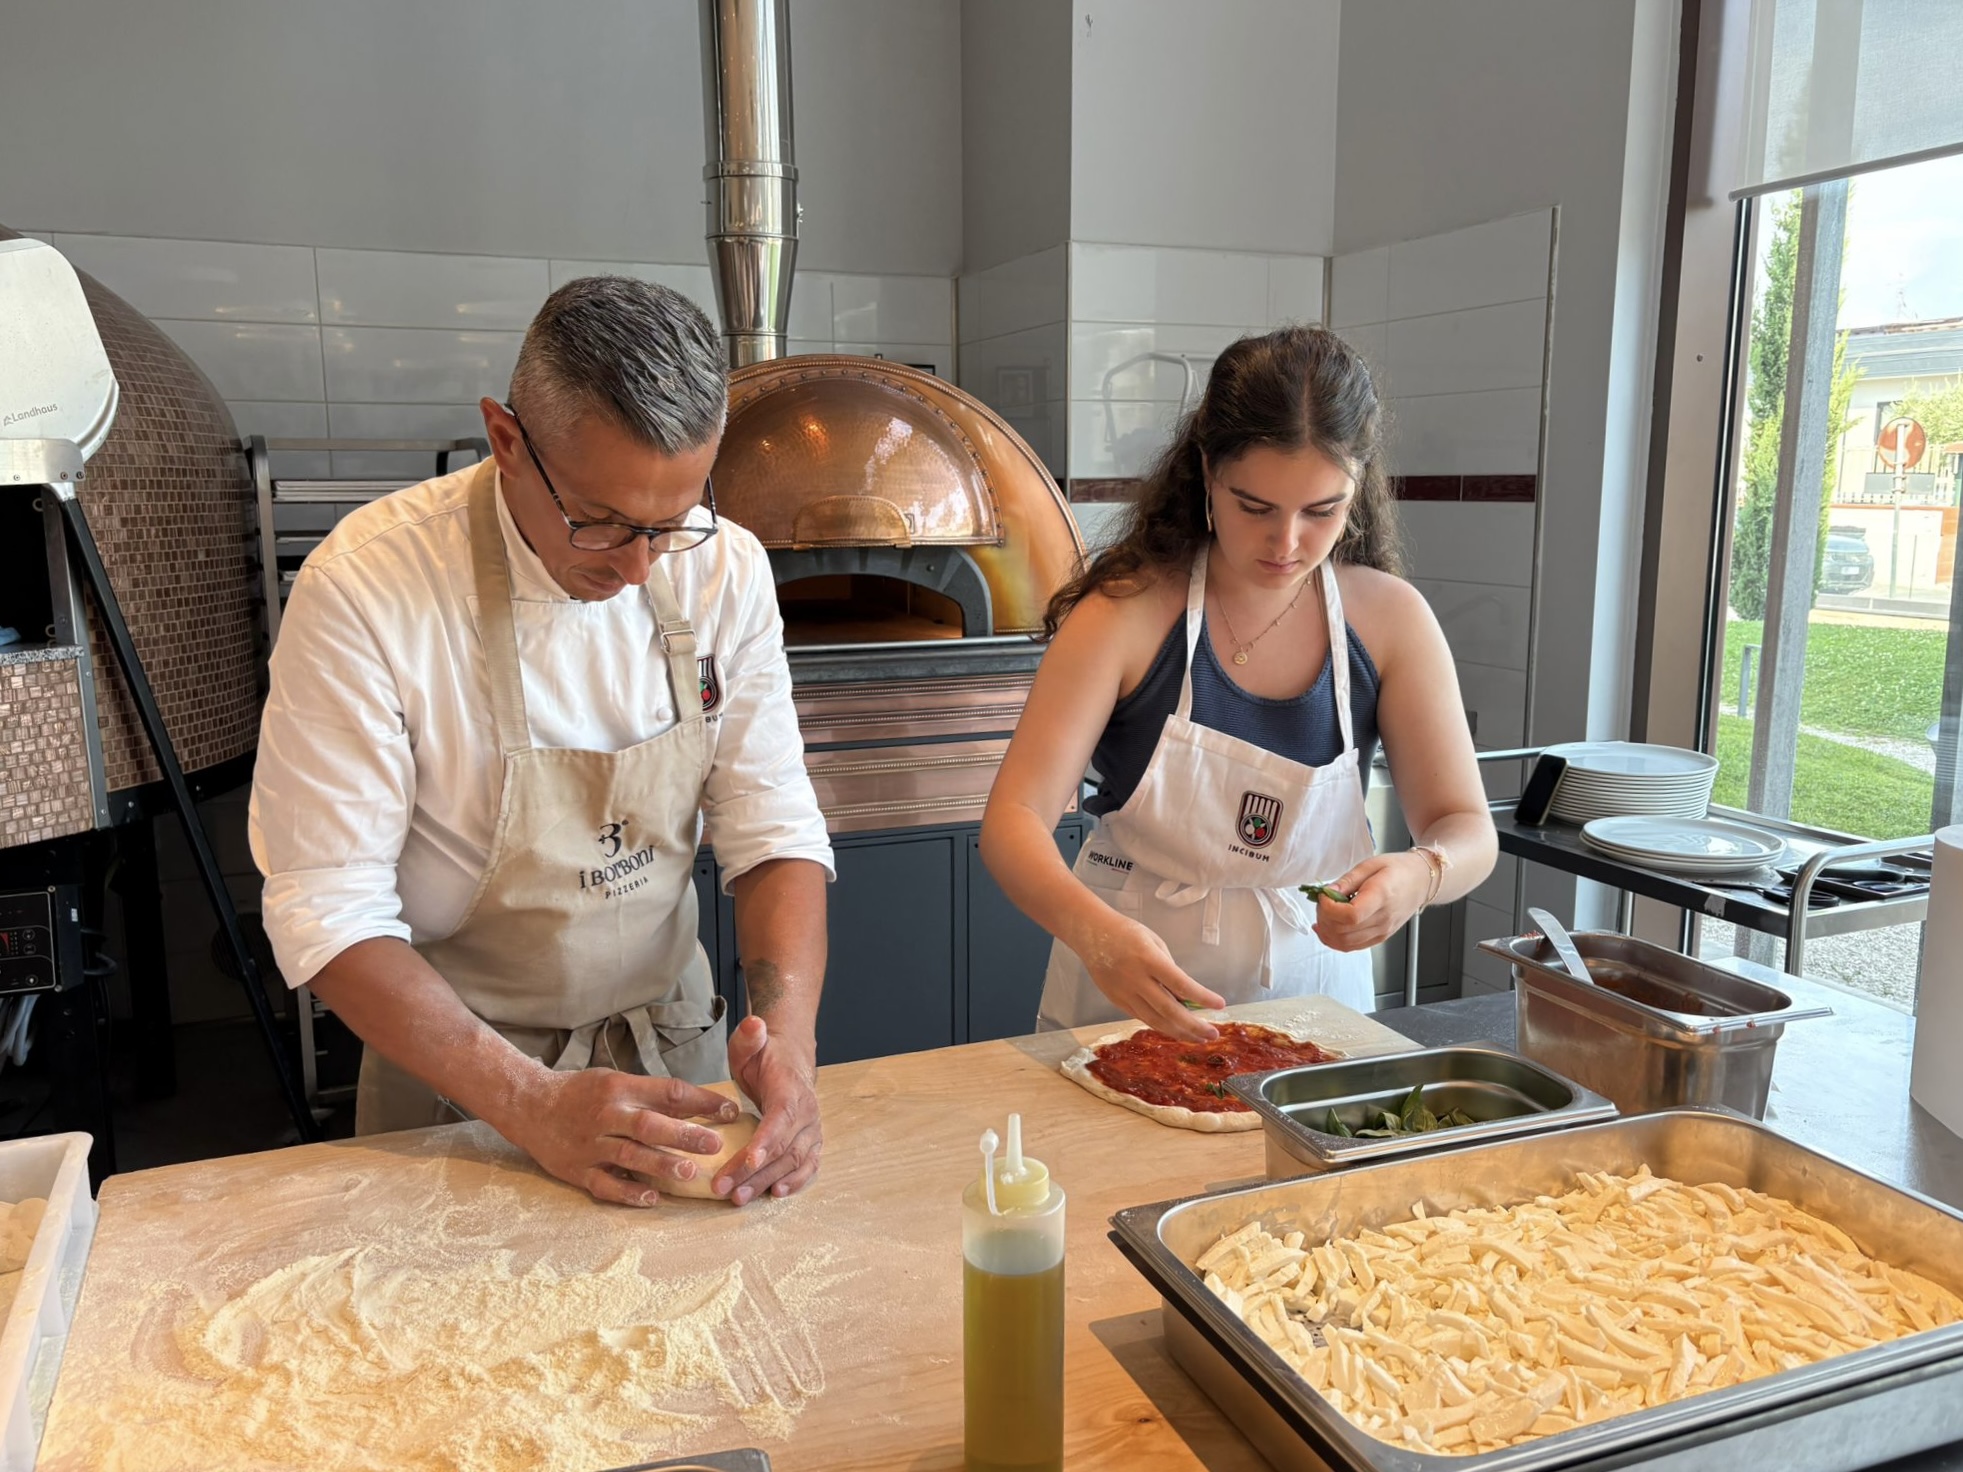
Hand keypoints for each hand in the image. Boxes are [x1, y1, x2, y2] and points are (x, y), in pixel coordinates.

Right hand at [503, 1064, 740, 1207]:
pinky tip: (651, 1198)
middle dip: (684, 1135)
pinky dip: (628, 1192)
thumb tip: (698, 1107)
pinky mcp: (577, 1170)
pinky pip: (605, 1184)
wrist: (530, 1105)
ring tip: (690, 1173)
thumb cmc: (582, 1093)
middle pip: (649, 1125)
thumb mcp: (616, 1082)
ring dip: (661, 1165)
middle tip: (715, 1144)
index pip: (668, 1092)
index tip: (730, 1110)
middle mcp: (606, 1115)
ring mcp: (590, 1145)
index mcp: (620, 1088)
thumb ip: (652, 1096)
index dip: (701, 1101)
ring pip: (629, 1155)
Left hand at [720, 1014, 822, 1204]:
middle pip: (783, 1147)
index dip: (767, 1140)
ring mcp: (812, 1129)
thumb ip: (750, 1036)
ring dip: (767, 1182)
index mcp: (790, 1089)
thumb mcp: (751, 1042)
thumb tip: (754, 1024)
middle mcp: (807, 1112)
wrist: (791, 1059)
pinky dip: (796, 1182)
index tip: (750, 1160)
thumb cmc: (765, 1055)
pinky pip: (808, 1166)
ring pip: (793, 1161)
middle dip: (754, 1172)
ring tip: (739, 1198)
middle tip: (725, 1188)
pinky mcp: (811, 1141)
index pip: (781, 1118)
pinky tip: (776, 1194)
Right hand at [1075, 912, 1224, 1040]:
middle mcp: (1137, 980)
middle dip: (1193, 1025)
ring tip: (1199, 1038)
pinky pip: (1143, 1018)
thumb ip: (1169, 968)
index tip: (1220, 1005)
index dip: (1201, 997)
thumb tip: (1185, 994)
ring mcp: (1125, 993)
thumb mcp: (1154, 942)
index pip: (1180, 983)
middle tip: (1213, 1034)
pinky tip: (1177, 1030)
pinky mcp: (1117, 1001)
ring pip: (1155, 1020)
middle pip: (1169, 1010)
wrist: (1091, 934)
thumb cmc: (1127, 932)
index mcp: (1148, 959)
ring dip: (1180, 1032)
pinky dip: (1162, 1025)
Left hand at [1312, 852, 1432, 950]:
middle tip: (1322, 902)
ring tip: (1323, 914)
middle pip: (1344, 932)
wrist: (1421, 881)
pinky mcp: (1380, 937)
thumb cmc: (1398, 869)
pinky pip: (1352, 947)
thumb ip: (1347, 880)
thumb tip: (1327, 892)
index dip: (1329, 909)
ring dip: (1326, 931)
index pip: (1350, 916)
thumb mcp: (1370, 865)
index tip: (1324, 896)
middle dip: (1324, 918)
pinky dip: (1334, 940)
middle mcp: (1383, 919)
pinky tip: (1327, 928)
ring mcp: (1383, 931)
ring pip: (1345, 943)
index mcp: (1381, 896)